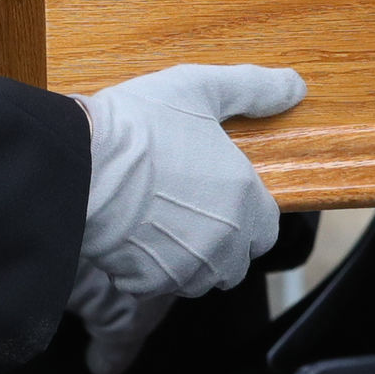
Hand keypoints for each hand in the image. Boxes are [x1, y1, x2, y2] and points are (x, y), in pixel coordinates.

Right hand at [64, 62, 305, 373]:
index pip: (268, 228)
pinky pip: (157, 286)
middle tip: (188, 211)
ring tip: (159, 224)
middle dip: (220, 243)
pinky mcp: (147, 283)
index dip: (248, 215)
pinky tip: (132, 238)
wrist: (80, 166)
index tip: (222, 198)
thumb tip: (294, 87)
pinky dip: (148, 271)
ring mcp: (185, 267)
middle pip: (236, 260)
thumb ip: (253, 90)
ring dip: (188, 260)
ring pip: (199, 278)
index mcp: (243, 197)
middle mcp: (223, 240)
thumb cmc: (138, 126)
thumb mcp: (201, 88)